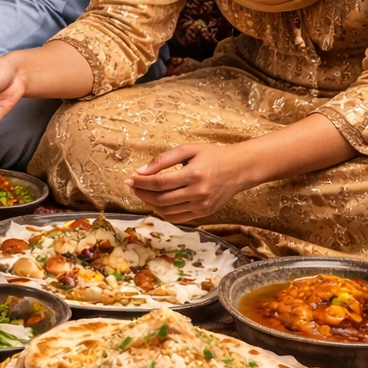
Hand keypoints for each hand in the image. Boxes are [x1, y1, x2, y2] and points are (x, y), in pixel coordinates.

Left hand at [126, 143, 255, 219]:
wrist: (239, 169)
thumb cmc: (212, 156)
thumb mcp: (188, 150)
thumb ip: (163, 159)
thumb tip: (140, 171)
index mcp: (194, 174)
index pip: (159, 182)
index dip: (140, 182)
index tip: (128, 179)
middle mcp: (198, 193)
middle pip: (160, 199)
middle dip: (141, 193)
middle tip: (132, 186)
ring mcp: (202, 206)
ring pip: (166, 211)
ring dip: (149, 203)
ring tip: (142, 193)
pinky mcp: (204, 213)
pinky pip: (177, 218)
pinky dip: (163, 212)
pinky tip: (156, 203)